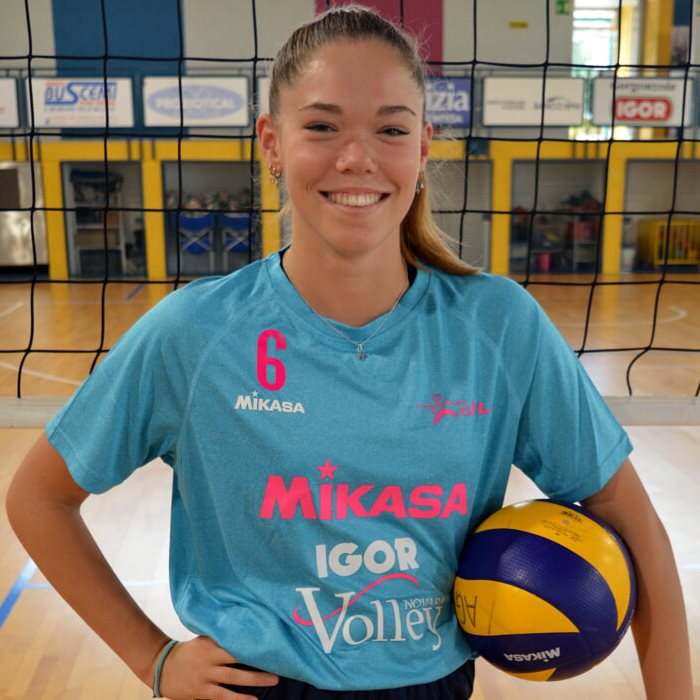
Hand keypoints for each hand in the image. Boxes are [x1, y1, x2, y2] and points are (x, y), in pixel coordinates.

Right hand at [158, 636, 278, 699]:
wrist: (162, 667)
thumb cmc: (190, 650)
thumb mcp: (204, 638)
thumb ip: (221, 635)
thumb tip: (246, 625)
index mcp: (210, 644)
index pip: (235, 643)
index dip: (252, 645)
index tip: (270, 645)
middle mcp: (209, 660)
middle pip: (237, 663)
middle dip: (258, 668)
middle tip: (278, 669)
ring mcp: (205, 678)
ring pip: (232, 682)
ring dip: (253, 682)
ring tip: (272, 683)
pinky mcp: (201, 692)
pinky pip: (222, 697)